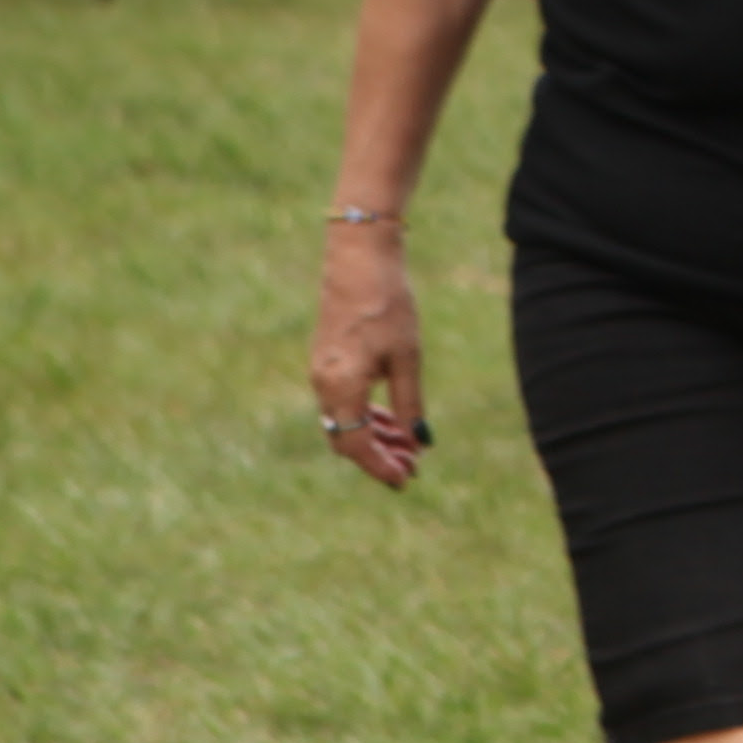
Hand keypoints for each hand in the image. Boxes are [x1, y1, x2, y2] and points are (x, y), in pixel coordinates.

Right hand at [309, 230, 431, 491]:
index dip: (380, 467)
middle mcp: (323, 386)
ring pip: (344, 422)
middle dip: (378, 457)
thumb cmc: (388, 307)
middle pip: (346, 439)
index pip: (356, 445)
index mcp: (341, 388)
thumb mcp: (407, 359)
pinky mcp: (326, 363)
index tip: (406, 480)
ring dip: (374, 437)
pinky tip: (393, 420)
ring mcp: (321, 374)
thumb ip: (410, 403)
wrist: (358, 261)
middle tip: (412, 469)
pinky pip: (342, 403)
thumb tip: (421, 442)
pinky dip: (366, 416)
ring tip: (408, 446)